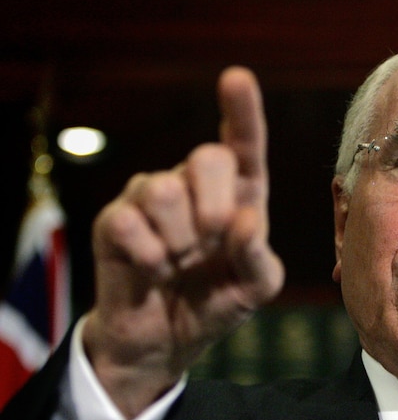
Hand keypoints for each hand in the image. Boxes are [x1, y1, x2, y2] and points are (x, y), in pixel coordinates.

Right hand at [83, 67, 284, 417]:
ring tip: (179, 263)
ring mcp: (151, 199)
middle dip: (216, 206)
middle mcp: (195, 187)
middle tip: (211, 241)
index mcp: (239, 196)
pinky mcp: (115, 222)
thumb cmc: (217, 302)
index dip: (241, 112)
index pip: (243, 146)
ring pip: (165, 189)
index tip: (236, 78)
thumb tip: (245, 219)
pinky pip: (130, 223)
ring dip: (180, 240)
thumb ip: (260, 257)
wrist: (167, 340)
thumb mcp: (256, 288)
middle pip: (208, 157)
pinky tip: (153, 272)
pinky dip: (149, 258)